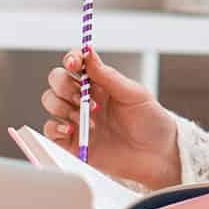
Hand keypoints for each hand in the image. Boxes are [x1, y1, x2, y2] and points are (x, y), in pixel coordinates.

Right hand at [42, 46, 180, 189]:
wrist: (158, 155)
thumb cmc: (151, 122)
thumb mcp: (134, 94)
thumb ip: (108, 75)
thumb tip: (88, 52)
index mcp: (100, 83)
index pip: (76, 64)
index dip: (71, 60)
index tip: (73, 63)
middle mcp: (85, 99)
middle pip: (58, 81)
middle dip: (65, 86)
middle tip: (83, 98)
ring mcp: (77, 120)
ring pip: (51, 102)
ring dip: (63, 107)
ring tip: (87, 119)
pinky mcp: (73, 143)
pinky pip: (51, 131)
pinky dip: (56, 128)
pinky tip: (72, 130)